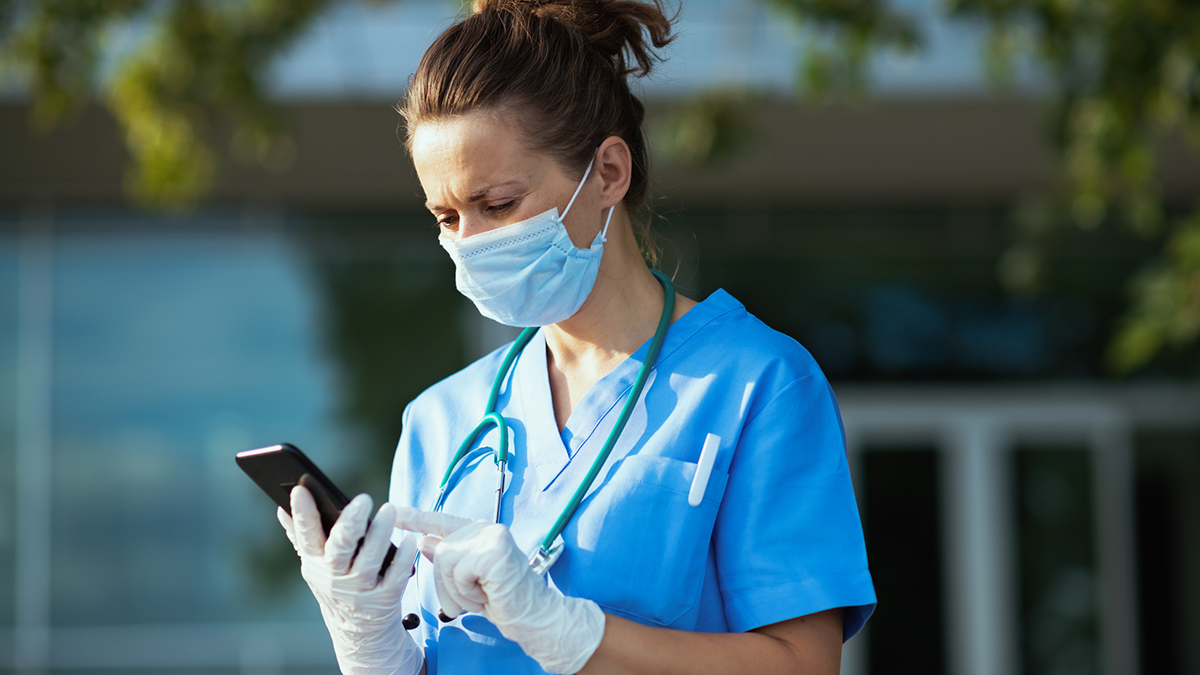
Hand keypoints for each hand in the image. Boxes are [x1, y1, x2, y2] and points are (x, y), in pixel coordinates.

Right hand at [279, 487, 422, 674]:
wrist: (358, 633)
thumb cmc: (337, 587)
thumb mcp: (315, 566)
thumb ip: (300, 536)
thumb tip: (280, 508)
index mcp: (316, 563)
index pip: (306, 535)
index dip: (302, 513)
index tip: (300, 489)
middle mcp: (335, 576)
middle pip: (340, 548)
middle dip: (349, 524)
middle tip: (363, 499)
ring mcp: (360, 589)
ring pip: (370, 559)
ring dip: (380, 534)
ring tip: (389, 509)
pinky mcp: (384, 598)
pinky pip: (395, 576)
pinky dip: (402, 558)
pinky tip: (409, 541)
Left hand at [394, 507, 604, 674]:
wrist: (531, 615)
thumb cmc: (501, 599)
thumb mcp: (466, 580)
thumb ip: (447, 558)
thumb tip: (423, 540)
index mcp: (478, 532)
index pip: (440, 521)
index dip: (414, 517)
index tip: (392, 511)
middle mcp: (484, 528)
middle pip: (440, 550)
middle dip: (448, 583)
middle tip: (474, 596)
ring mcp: (491, 536)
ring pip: (445, 560)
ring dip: (457, 590)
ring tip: (481, 595)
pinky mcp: (493, 551)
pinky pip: (458, 571)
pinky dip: (467, 591)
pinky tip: (487, 593)